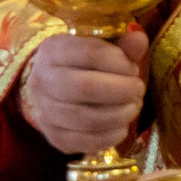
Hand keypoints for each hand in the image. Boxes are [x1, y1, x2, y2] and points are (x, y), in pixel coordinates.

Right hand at [19, 30, 149, 154]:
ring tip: (134, 107)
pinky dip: (110, 137)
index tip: (134, 68)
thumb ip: (122, 45)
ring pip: (86, 118)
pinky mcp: (53, 136)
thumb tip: (139, 39)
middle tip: (138, 90)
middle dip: (121, 90)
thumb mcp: (100, 48)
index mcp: (53, 50)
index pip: (90, 53)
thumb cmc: (84, 65)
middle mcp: (42, 80)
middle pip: (86, 87)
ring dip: (119, 114)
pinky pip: (84, 141)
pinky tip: (122, 128)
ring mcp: (44, 111)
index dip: (119, 62)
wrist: (53, 90)